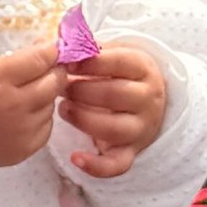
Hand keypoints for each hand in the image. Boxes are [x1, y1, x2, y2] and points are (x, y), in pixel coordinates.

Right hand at [0, 40, 63, 173]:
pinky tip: (25, 115)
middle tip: (50, 70)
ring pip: (50, 105)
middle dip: (55, 72)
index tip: (51, 49)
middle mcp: (15, 105)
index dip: (50, 51)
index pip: (39, 59)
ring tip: (28, 95)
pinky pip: (46, 128)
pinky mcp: (25, 149)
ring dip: (45, 97)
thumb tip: (41, 54)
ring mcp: (22, 129)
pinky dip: (40, 119)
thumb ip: (11, 61)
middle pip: (53, 82)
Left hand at [58, 39, 168, 179]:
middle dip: (81, 91)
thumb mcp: (112, 53)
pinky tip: (76, 158)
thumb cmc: (119, 73)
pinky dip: (96, 166)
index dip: (89, 62)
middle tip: (61, 87)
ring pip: (113, 128)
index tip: (66, 61)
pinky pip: (117, 164)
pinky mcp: (132, 151)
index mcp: (143, 69)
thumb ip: (87, 47)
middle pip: (114, 95)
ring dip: (82, 120)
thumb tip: (58, 40)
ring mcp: (141, 128)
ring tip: (63, 109)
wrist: (148, 100)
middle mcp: (148, 99)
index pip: (118, 62)